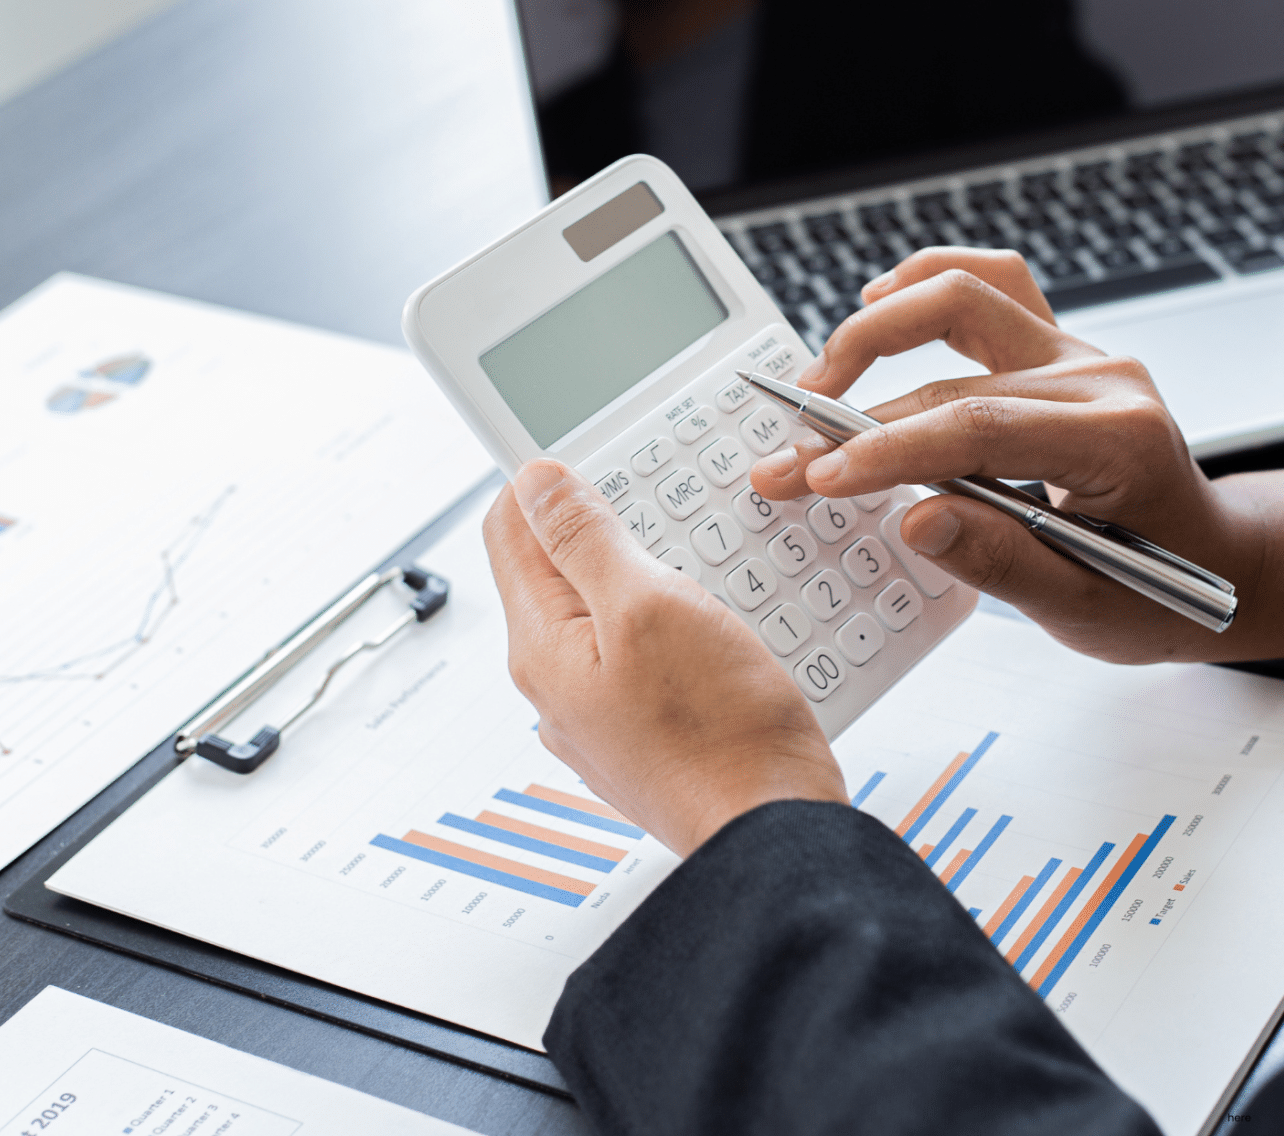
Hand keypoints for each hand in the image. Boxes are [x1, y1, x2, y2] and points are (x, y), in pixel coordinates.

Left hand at [482, 459, 845, 855]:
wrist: (774, 830)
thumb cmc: (721, 731)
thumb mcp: (650, 604)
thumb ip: (586, 539)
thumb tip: (537, 483)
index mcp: (542, 648)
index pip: (510, 531)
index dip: (546, 480)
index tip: (596, 453)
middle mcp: (558, 687)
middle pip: (560, 572)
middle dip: (609, 528)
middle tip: (666, 507)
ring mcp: (601, 717)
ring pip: (609, 615)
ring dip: (651, 577)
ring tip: (702, 568)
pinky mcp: (647, 736)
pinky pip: (647, 659)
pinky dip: (679, 628)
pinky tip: (722, 628)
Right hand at [749, 248, 1283, 664]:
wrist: (1214, 561)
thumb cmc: (1156, 590)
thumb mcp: (1083, 608)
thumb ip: (1000, 563)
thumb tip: (916, 519)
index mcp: (1118, 441)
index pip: (981, 428)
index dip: (889, 451)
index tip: (821, 478)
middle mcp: (1100, 380)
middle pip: (955, 369)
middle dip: (855, 416)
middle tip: (790, 461)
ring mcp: (1079, 354)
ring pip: (967, 295)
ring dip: (881, 327)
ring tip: (817, 380)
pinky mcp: (1057, 349)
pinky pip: (992, 284)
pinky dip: (929, 283)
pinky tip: (877, 301)